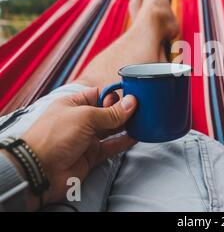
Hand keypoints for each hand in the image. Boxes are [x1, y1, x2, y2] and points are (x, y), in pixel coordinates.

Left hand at [21, 88, 137, 208]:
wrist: (39, 170)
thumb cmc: (55, 136)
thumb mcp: (85, 117)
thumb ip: (110, 112)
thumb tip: (132, 103)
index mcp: (74, 104)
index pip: (99, 94)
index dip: (115, 95)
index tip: (133, 95)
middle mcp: (81, 119)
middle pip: (107, 112)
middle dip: (123, 110)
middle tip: (142, 109)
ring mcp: (86, 137)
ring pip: (111, 129)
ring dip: (126, 125)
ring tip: (143, 121)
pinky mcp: (92, 154)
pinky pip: (111, 146)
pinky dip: (123, 142)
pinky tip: (136, 137)